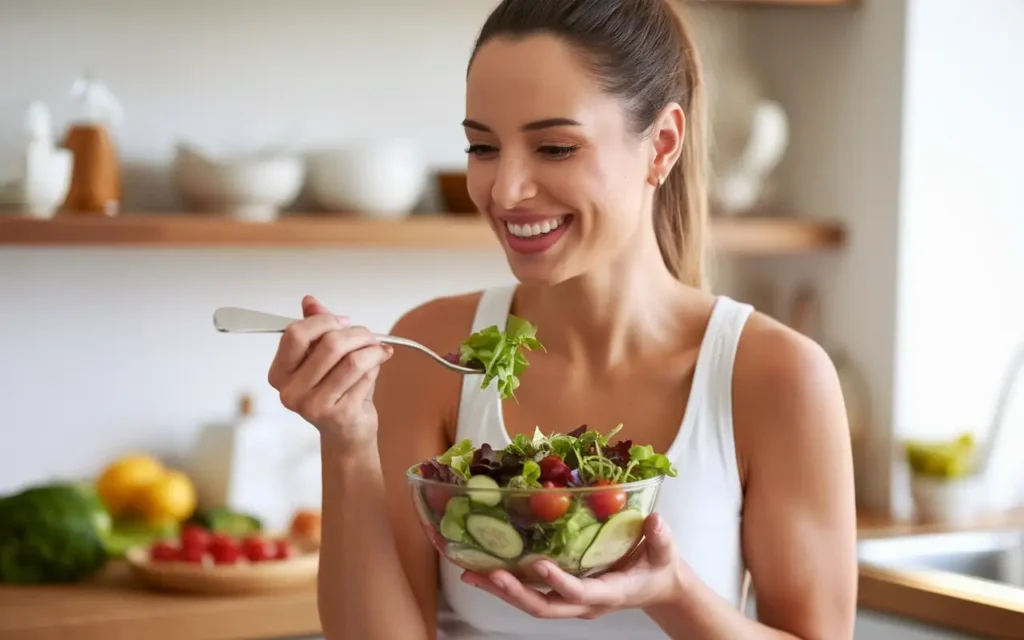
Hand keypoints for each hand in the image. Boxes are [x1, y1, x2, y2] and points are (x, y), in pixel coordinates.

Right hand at [267, 295, 393, 449]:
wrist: (347, 433)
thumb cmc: (335, 391)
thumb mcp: (321, 357)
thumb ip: (315, 328)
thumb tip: (309, 300)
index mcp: (279, 373)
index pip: (296, 334)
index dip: (325, 321)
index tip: (344, 322)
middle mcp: (291, 392)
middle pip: (329, 344)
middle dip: (357, 334)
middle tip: (370, 336)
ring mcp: (313, 406)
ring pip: (352, 360)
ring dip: (372, 349)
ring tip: (379, 349)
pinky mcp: (339, 415)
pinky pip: (364, 377)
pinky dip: (376, 366)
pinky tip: (378, 366)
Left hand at [461, 513, 686, 619]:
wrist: (657, 586)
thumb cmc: (659, 567)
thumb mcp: (665, 553)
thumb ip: (661, 539)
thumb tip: (655, 520)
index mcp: (610, 593)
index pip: (581, 593)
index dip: (559, 582)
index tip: (539, 565)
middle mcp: (585, 602)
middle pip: (545, 606)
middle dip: (515, 593)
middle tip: (490, 575)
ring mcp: (572, 600)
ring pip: (532, 602)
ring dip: (502, 590)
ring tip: (472, 575)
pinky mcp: (561, 592)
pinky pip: (531, 592)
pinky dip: (506, 584)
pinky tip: (484, 570)